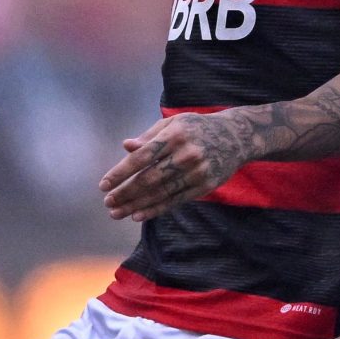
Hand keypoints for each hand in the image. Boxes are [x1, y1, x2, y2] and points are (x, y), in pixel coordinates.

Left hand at [99, 111, 255, 221]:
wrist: (236, 137)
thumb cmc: (197, 128)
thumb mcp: (174, 123)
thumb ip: (150, 136)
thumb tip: (126, 146)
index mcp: (175, 135)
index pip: (142, 157)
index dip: (120, 172)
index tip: (103, 185)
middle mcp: (186, 154)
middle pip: (149, 178)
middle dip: (125, 193)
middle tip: (108, 203)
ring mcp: (197, 171)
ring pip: (161, 192)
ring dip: (136, 205)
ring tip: (118, 213)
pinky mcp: (205, 185)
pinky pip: (176, 200)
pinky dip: (156, 209)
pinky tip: (139, 215)